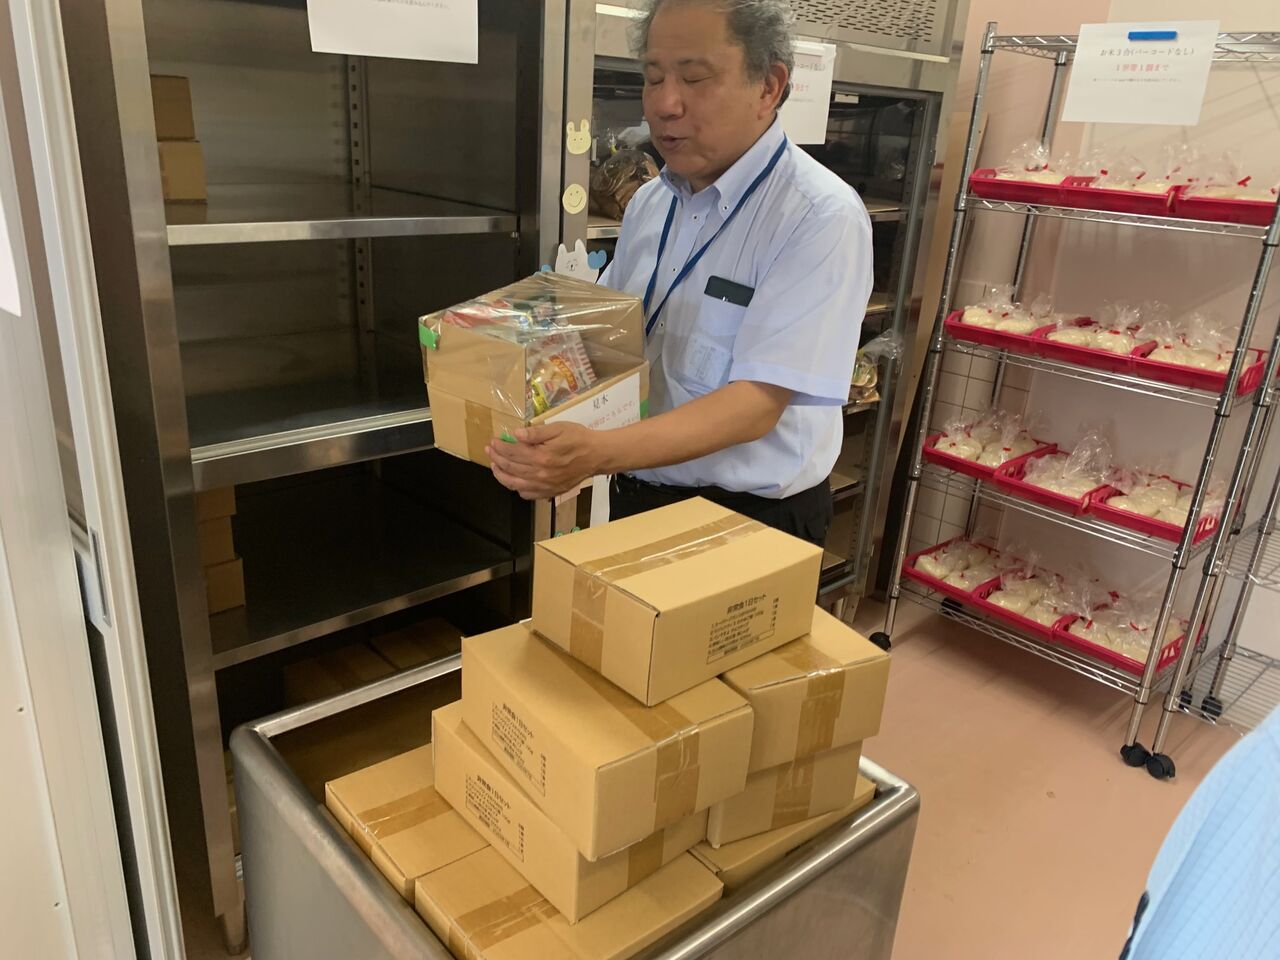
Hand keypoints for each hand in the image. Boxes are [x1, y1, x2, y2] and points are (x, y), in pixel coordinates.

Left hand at [486, 422, 602, 499]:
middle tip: (490, 451)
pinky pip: (527, 494)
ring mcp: (545, 486)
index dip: (500, 447)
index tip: (493, 441)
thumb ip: (536, 432)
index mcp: (541, 457)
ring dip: (501, 475)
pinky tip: (513, 480)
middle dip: (496, 459)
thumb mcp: (558, 428)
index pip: (512, 453)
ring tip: (495, 466)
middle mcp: (540, 474)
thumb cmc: (578, 439)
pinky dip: (516, 488)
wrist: (597, 455)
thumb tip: (516, 435)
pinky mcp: (550, 492)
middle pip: (510, 468)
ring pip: (514, 484)